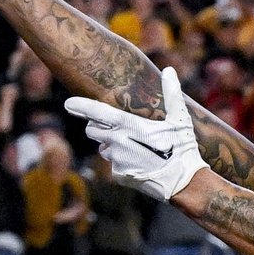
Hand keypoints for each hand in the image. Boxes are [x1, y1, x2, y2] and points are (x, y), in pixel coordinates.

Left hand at [64, 67, 203, 200]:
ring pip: (104, 148)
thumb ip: (172, 94)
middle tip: (116, 126)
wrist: (184, 184)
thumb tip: (169, 70)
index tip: (68, 104)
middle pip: (92, 130)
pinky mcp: (119, 175)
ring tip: (136, 147)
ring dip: (112, 145)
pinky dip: (122, 162)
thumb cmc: (183, 148)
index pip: (95, 112)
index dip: (80, 106)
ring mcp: (116, 160)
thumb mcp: (180, 120)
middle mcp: (117, 142)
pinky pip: (113, 165)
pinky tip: (140, 162)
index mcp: (128, 125)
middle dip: (98, 126)